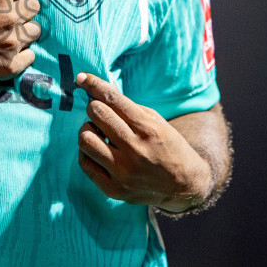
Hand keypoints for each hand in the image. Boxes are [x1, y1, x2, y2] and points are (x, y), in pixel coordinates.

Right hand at [0, 0, 65, 87]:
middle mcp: (9, 18)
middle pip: (35, 7)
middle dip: (24, 7)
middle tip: (4, 14)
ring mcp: (10, 44)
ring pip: (35, 31)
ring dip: (24, 30)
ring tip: (3, 34)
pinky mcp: (8, 67)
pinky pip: (31, 56)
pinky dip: (22, 53)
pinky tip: (4, 52)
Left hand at [74, 73, 210, 209]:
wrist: (184, 185)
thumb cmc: (167, 146)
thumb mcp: (156, 121)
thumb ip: (129, 108)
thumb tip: (98, 91)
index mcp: (147, 129)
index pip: (112, 99)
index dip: (93, 85)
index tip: (82, 78)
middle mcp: (134, 150)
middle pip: (96, 115)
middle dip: (94, 108)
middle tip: (99, 112)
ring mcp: (123, 172)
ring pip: (85, 139)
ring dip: (87, 130)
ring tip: (97, 132)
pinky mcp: (114, 188)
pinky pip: (85, 163)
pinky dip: (86, 152)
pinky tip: (97, 149)